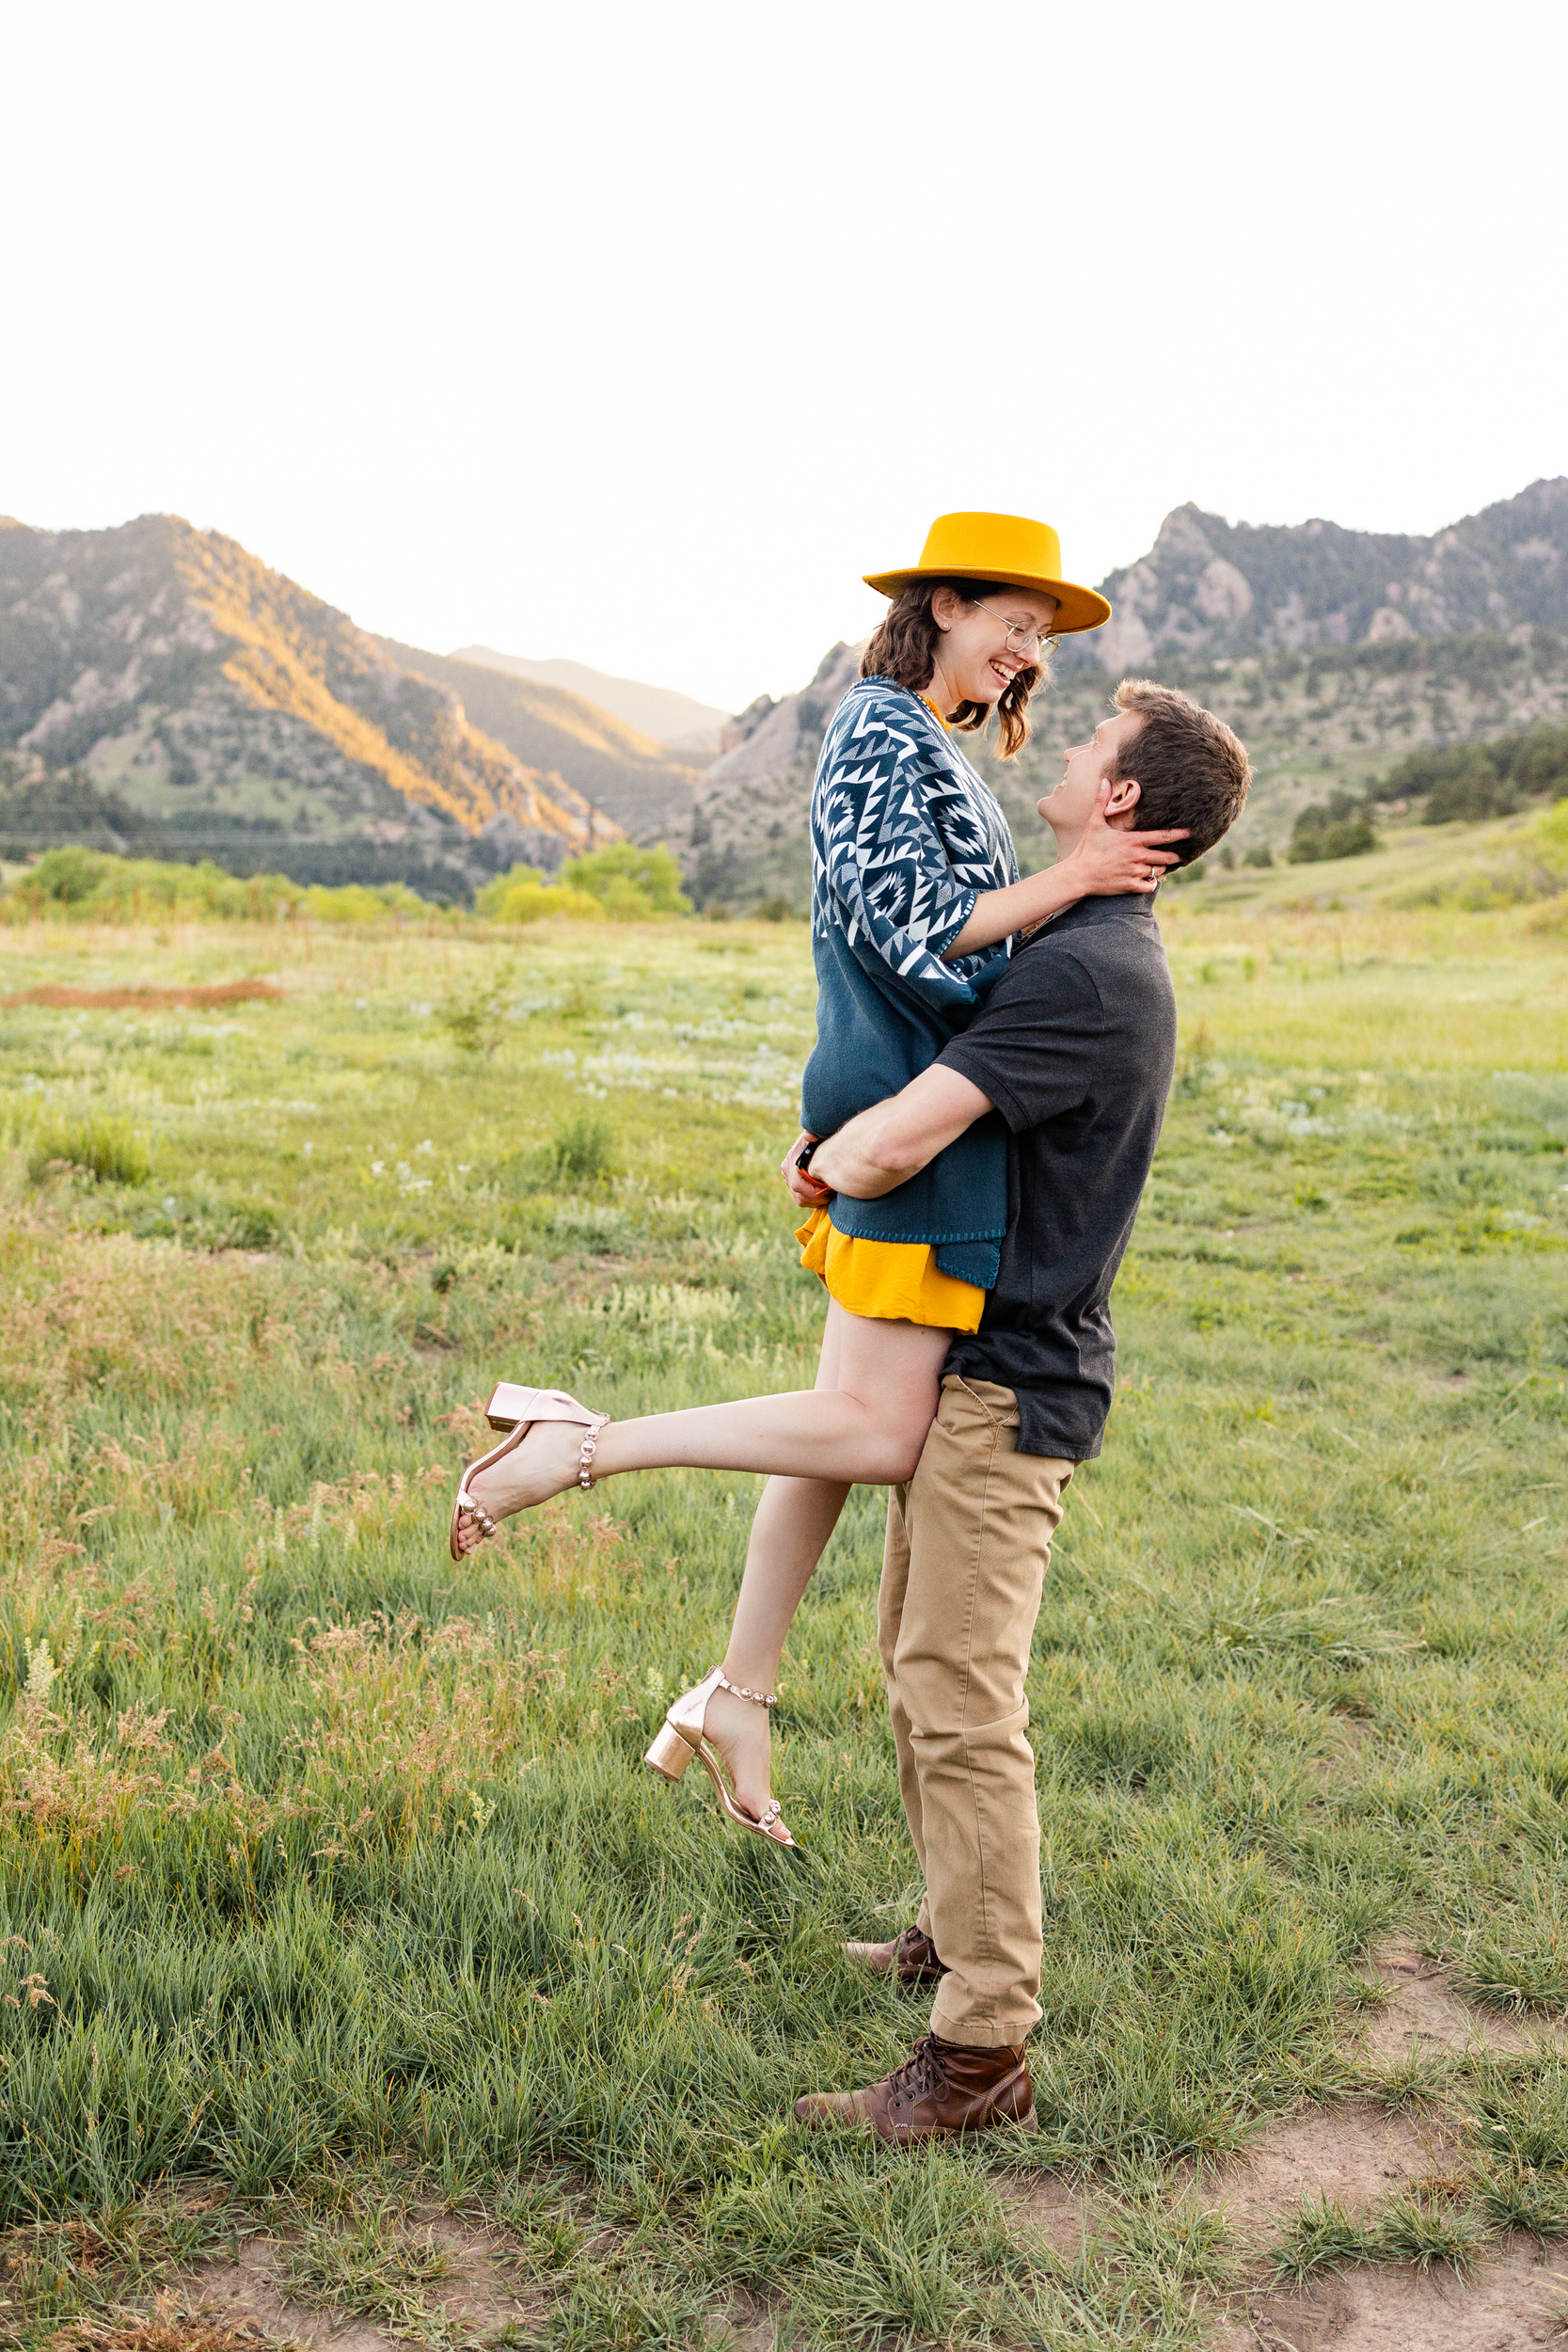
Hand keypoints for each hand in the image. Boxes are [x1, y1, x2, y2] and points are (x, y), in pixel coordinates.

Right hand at [782, 1130, 829, 1208]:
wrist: (818, 1139)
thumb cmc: (822, 1138)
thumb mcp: (820, 1135)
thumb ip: (814, 1134)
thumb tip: (809, 1137)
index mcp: (792, 1160)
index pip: (797, 1185)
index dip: (814, 1192)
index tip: (829, 1190)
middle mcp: (786, 1169)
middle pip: (799, 1196)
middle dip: (818, 1198)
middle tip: (833, 1194)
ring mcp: (788, 1177)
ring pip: (800, 1200)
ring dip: (817, 1201)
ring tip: (830, 1194)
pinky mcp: (792, 1183)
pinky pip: (801, 1199)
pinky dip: (814, 1200)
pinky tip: (826, 1195)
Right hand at [1064, 779, 1188, 894]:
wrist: (1079, 874)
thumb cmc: (1087, 848)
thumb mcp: (1094, 823)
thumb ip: (1101, 802)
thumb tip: (1104, 780)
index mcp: (1132, 840)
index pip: (1162, 836)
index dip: (1178, 834)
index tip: (1189, 833)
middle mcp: (1137, 856)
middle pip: (1166, 856)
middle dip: (1173, 856)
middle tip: (1177, 855)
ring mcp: (1134, 872)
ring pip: (1158, 871)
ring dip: (1160, 868)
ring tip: (1158, 866)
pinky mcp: (1130, 886)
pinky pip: (1150, 886)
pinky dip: (1152, 883)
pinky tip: (1149, 880)